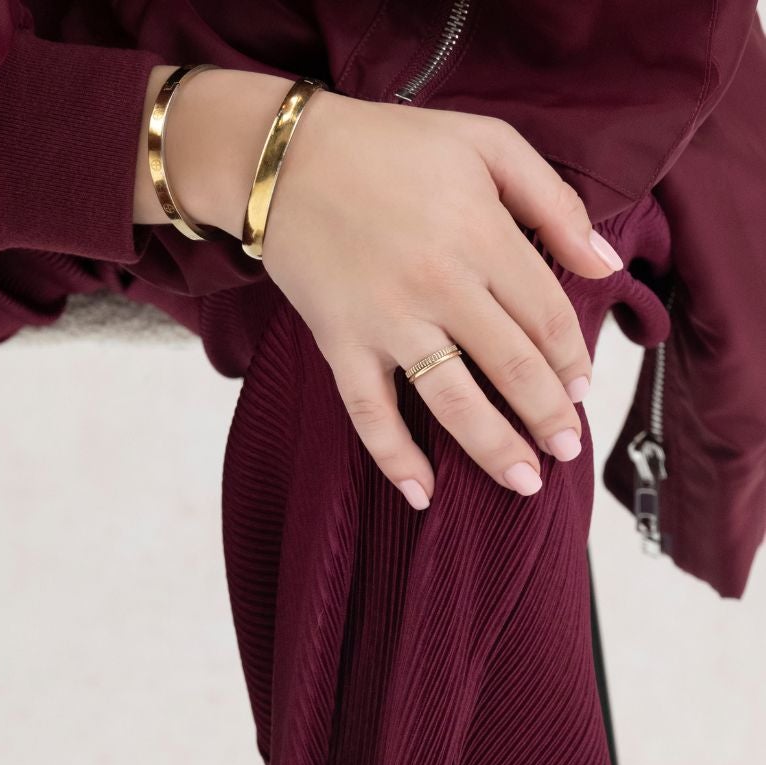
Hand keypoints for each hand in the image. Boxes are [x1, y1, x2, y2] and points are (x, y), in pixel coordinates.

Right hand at [156, 72, 621, 507]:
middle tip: (567, 449)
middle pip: (511, 368)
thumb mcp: (487, 144)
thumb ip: (553, 201)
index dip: (572, 360)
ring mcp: (388, 323)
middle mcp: (440, 286)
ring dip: (495, 449)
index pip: (547, 315)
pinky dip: (396, 459)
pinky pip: (371, 415)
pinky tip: (424, 494)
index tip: (582, 390)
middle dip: (549, 416)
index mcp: (482, 235)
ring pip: (453, 403)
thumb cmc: (391, 147)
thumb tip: (604, 264)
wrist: (286, 162)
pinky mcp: (342, 345)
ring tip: (526, 481)